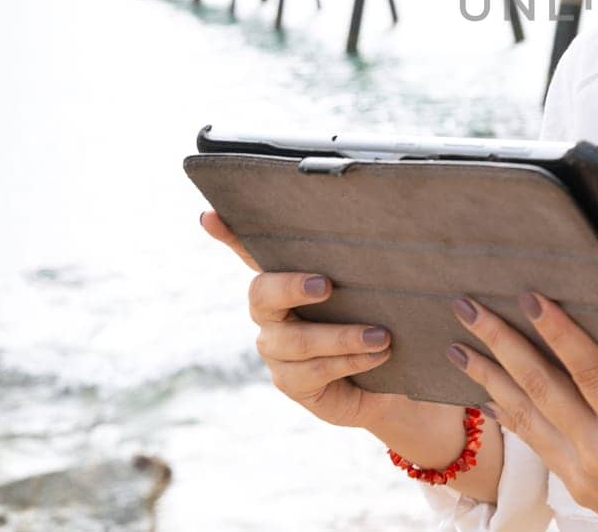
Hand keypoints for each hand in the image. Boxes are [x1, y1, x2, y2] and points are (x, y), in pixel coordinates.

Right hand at [199, 208, 414, 430]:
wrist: (387, 380)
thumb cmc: (378, 321)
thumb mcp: (372, 290)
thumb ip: (363, 265)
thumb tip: (387, 227)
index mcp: (287, 281)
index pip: (251, 252)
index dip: (229, 236)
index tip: (210, 216)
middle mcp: (271, 314)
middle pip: (262, 293)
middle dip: (291, 287)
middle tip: (326, 284)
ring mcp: (276, 350)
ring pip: (296, 340)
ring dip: (342, 336)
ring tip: (381, 336)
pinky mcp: (291, 382)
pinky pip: (314, 371)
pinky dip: (350, 361)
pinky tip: (379, 355)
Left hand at [448, 291, 597, 530]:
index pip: (592, 373)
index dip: (561, 333)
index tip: (532, 299)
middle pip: (543, 388)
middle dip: (503, 344)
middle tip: (470, 307)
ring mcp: (583, 471)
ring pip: (527, 415)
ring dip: (490, 377)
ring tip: (459, 346)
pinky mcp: (574, 483)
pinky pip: (533, 441)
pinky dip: (507, 412)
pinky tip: (485, 392)